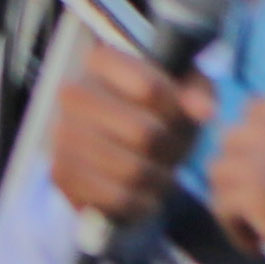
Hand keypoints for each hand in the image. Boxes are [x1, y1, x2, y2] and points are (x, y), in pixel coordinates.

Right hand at [46, 43, 210, 229]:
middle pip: (144, 133)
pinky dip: (140, 201)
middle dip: (171, 150)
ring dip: (159, 178)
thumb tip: (203, 111)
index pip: (150, 88)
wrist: (115, 143)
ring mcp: (62, 134)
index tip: (180, 116)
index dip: (178, 110)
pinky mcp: (62, 173)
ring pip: (132, 170)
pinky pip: (116, 197)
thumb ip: (197, 95)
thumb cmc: (156, 112)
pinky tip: (145, 193)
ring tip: (161, 172)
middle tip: (175, 151)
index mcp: (101, 62)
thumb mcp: (183, 93)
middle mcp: (73, 93)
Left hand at [204, 94, 264, 263]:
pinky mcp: (261, 191)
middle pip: (234, 137)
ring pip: (221, 169)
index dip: (259, 147)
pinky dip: (234, 228)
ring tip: (263, 225)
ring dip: (236, 200)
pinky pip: (221, 202)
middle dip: (243, 172)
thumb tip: (214, 115)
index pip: (258, 111)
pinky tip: (260, 242)